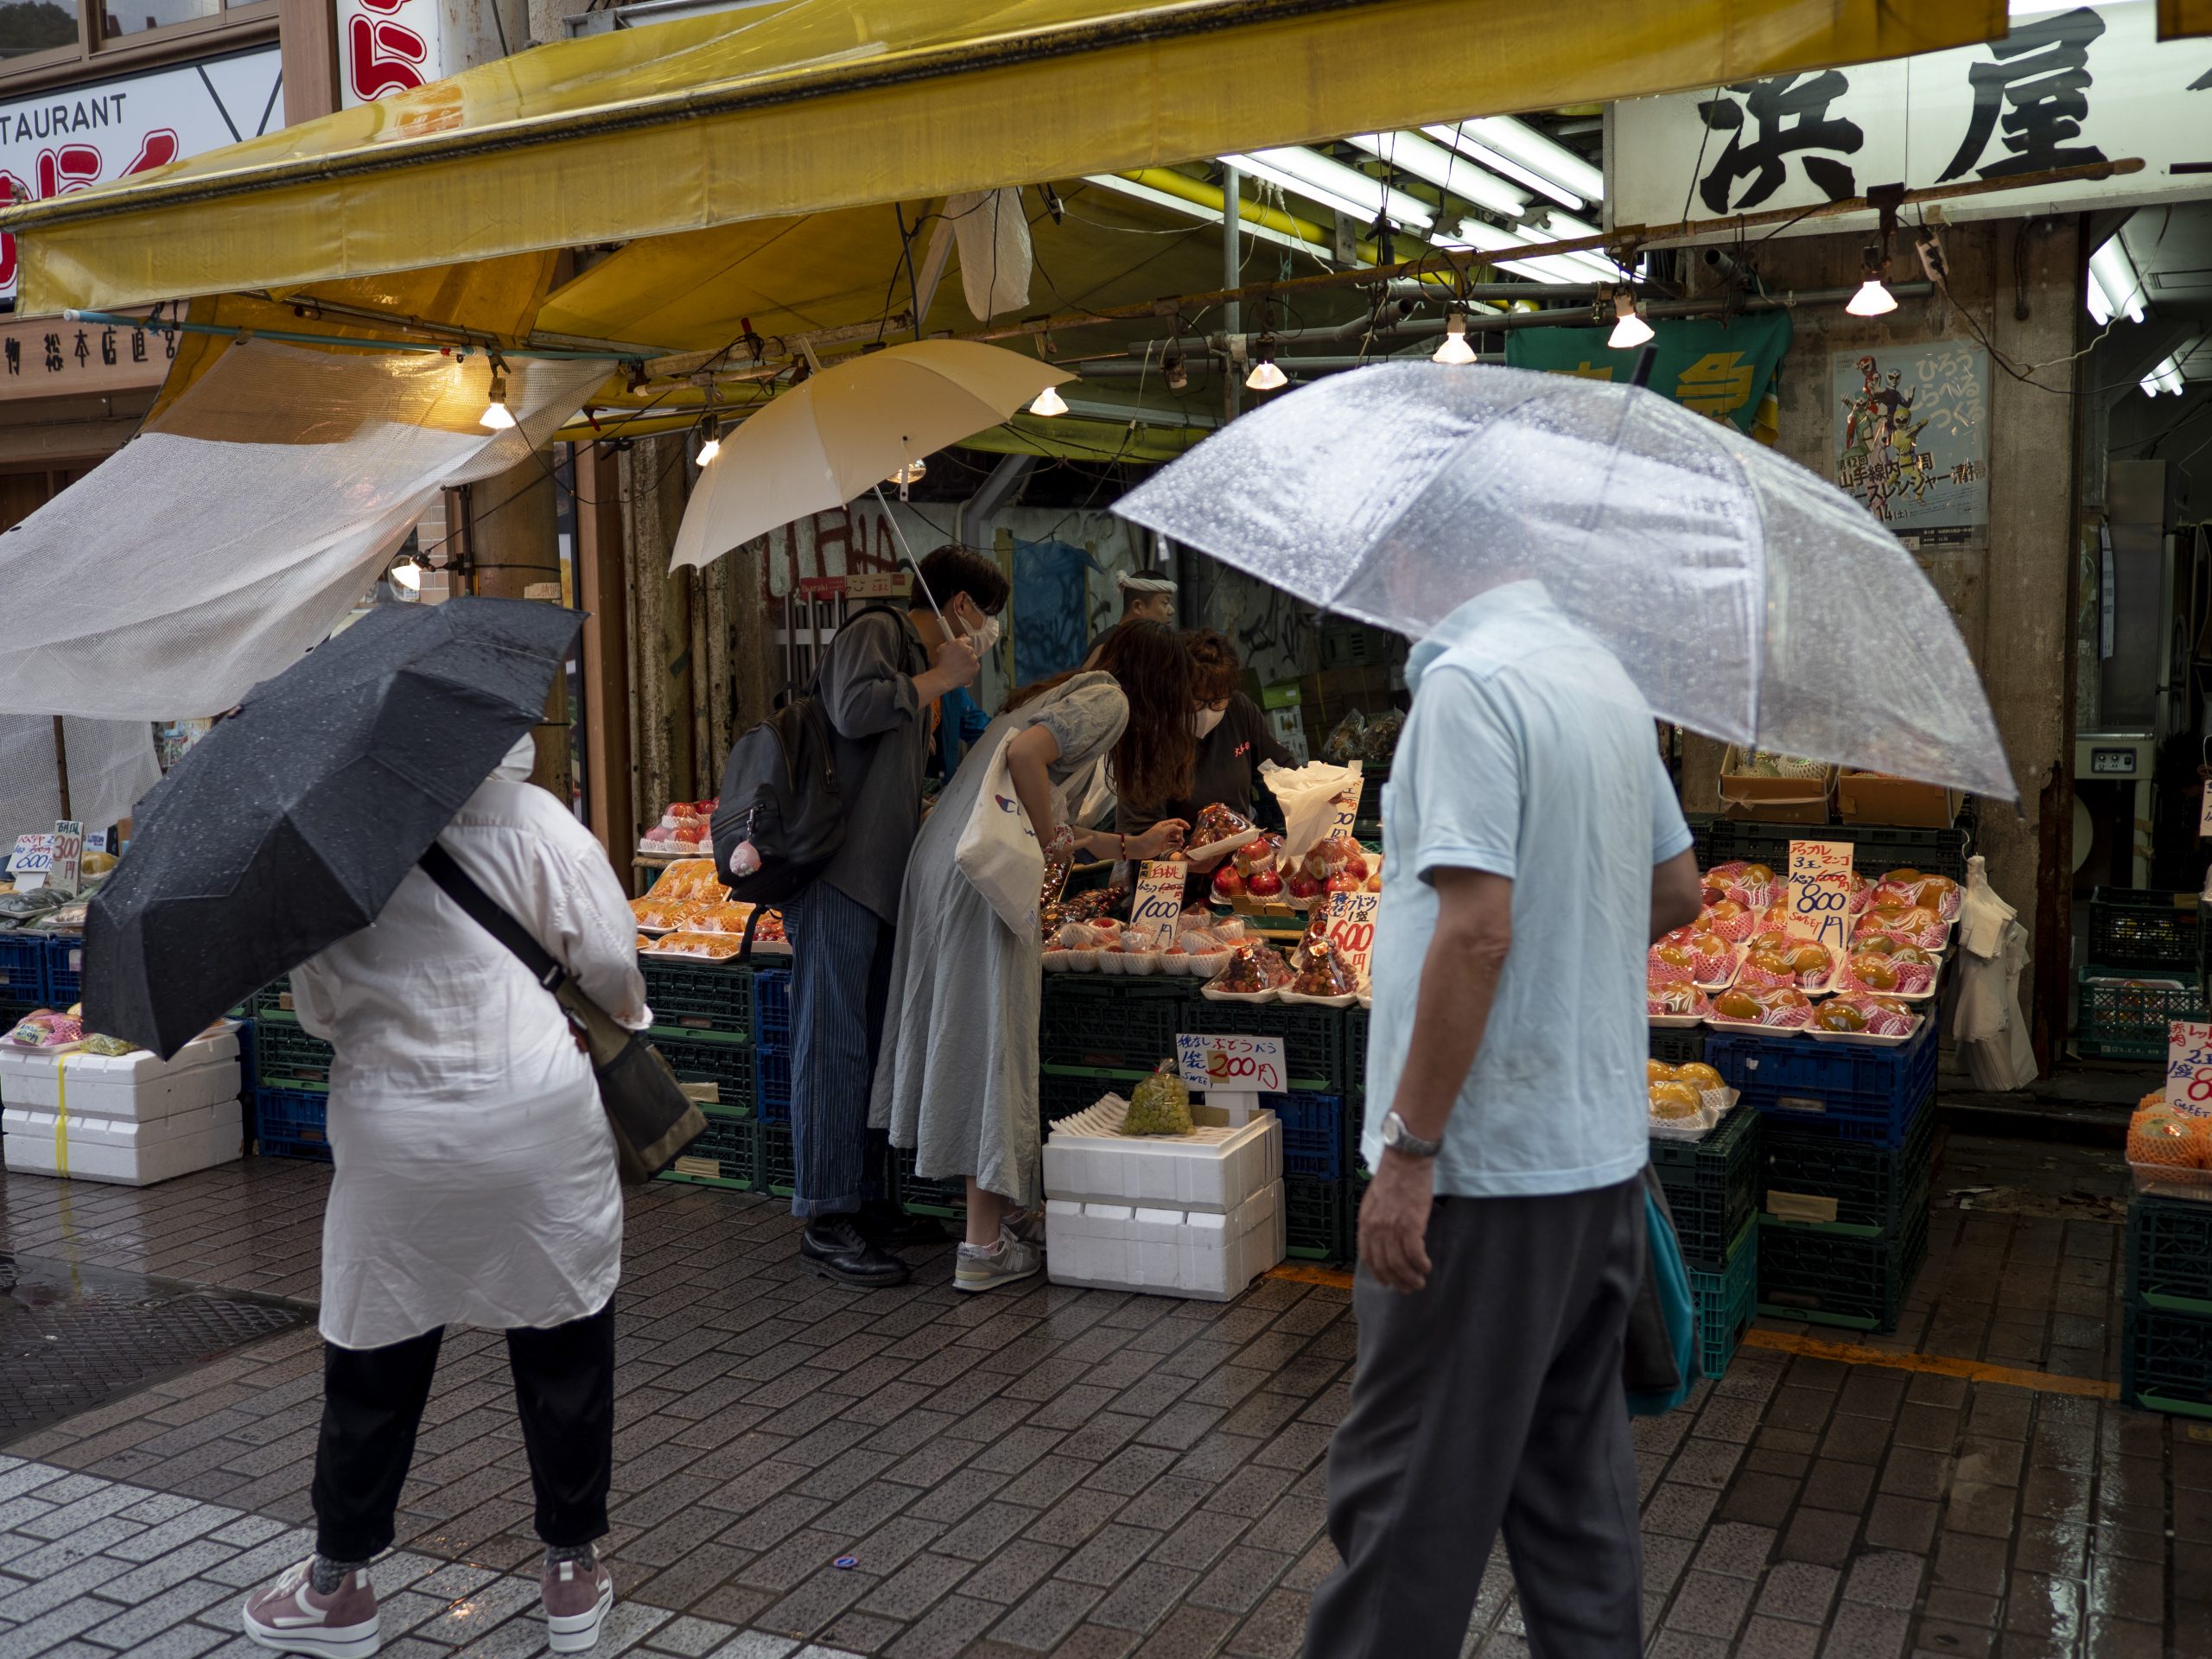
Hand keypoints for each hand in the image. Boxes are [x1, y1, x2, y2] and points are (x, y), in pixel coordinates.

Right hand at [933, 636, 980, 689]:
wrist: (944, 677)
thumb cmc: (942, 664)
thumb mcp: (942, 648)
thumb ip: (952, 641)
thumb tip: (961, 637)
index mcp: (960, 643)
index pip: (968, 640)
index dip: (965, 644)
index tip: (963, 648)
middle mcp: (968, 650)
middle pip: (971, 649)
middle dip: (966, 654)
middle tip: (959, 660)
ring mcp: (973, 659)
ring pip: (974, 658)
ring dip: (969, 661)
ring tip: (960, 667)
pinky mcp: (976, 667)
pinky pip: (976, 667)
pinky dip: (971, 669)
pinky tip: (963, 671)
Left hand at [1132, 819, 1188, 859]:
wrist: (1142, 848)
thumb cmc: (1151, 837)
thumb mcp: (1162, 830)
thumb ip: (1173, 828)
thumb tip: (1181, 828)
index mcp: (1164, 825)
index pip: (1176, 822)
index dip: (1183, 824)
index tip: (1189, 828)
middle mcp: (1165, 831)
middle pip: (1177, 829)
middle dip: (1180, 832)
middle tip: (1179, 837)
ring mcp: (1164, 839)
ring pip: (1175, 837)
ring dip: (1180, 838)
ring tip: (1181, 841)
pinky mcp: (1164, 846)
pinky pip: (1172, 844)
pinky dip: (1177, 844)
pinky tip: (1180, 845)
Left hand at [1360, 1148, 1435, 1292]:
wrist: (1405, 1161)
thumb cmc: (1393, 1177)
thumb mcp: (1373, 1201)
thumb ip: (1374, 1221)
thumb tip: (1381, 1239)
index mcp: (1365, 1222)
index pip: (1368, 1256)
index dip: (1378, 1273)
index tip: (1387, 1282)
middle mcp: (1376, 1228)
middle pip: (1385, 1265)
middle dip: (1397, 1281)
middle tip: (1408, 1288)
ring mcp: (1392, 1228)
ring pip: (1400, 1264)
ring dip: (1410, 1277)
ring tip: (1419, 1282)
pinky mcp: (1411, 1225)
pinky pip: (1415, 1254)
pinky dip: (1421, 1264)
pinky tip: (1426, 1267)